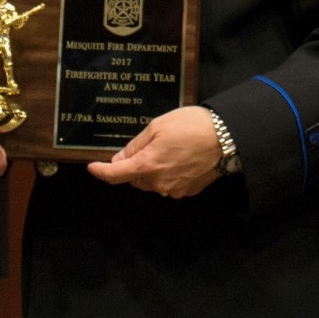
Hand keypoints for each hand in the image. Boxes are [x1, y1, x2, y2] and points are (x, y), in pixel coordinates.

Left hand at [87, 105, 220, 198]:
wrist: (226, 137)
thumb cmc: (191, 125)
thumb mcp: (157, 126)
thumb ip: (135, 145)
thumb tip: (119, 159)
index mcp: (147, 166)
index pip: (116, 175)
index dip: (101, 171)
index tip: (92, 168)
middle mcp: (158, 183)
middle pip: (136, 178)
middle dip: (136, 165)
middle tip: (150, 144)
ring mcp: (175, 190)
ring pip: (153, 182)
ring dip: (154, 169)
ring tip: (171, 148)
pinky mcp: (189, 192)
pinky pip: (170, 184)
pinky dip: (170, 173)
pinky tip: (182, 157)